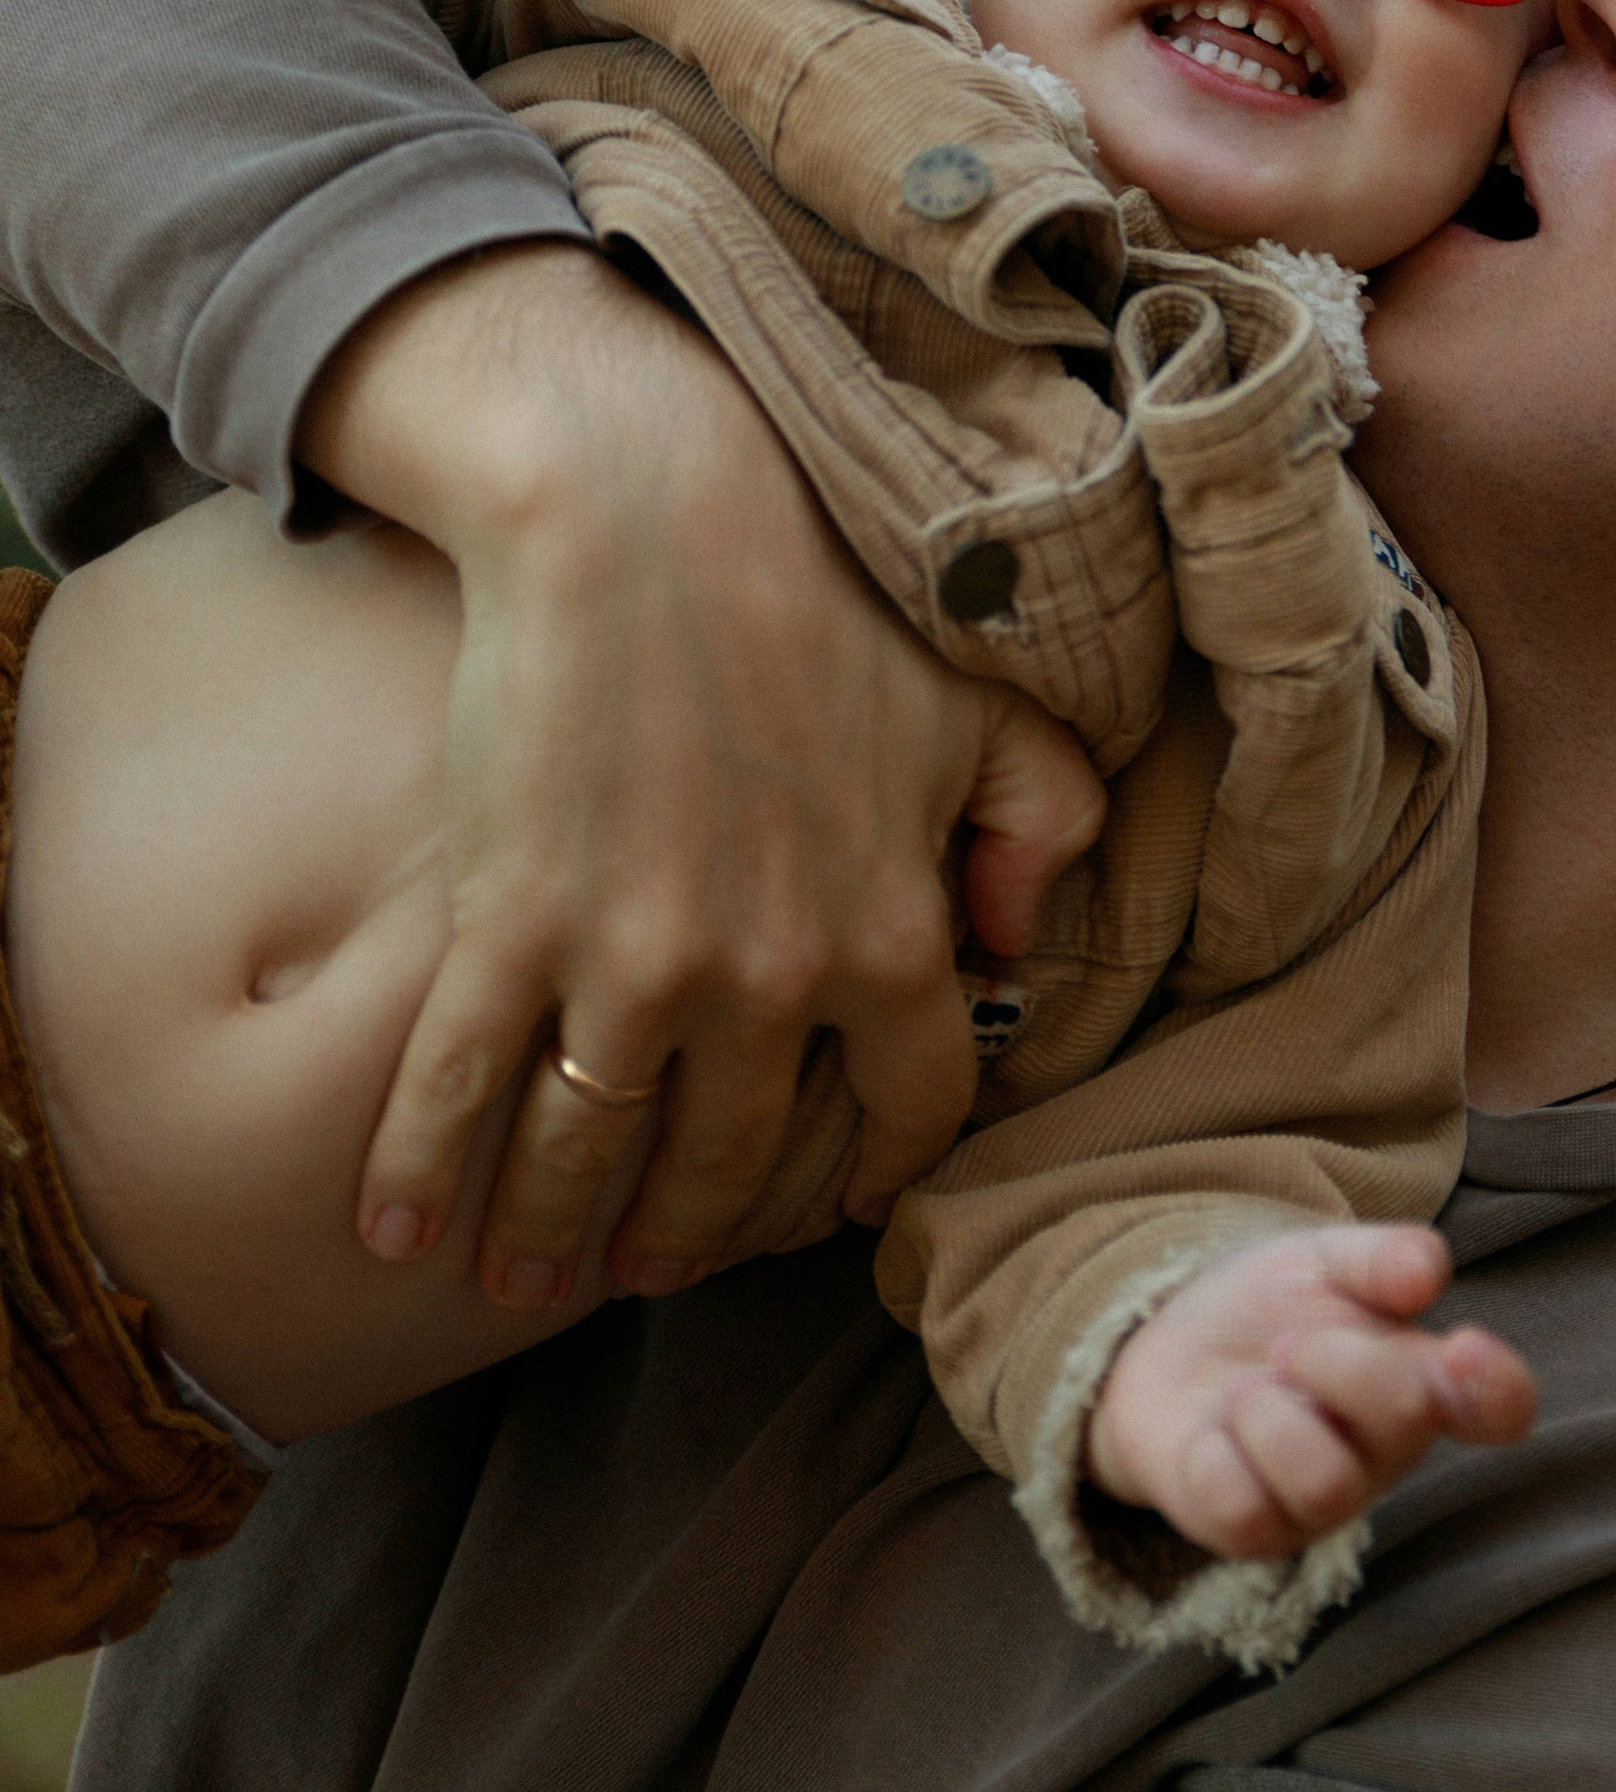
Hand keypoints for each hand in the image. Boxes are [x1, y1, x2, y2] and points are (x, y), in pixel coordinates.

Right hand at [298, 240, 1105, 1305]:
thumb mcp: (979, 703)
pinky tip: (399, 1230)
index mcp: (892, 936)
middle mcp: (770, 983)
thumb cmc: (822, 590)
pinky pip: (459, 1088)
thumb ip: (1039, 821)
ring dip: (554, 1237)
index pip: (909, 1113)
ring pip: (590, 1155)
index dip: (870, 1173)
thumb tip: (1013, 937)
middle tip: (655, 1266)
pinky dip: (421, 1173)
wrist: (649, 511)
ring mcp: (632, 966)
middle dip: (690, 1236)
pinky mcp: (512, 925)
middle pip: (732, 1166)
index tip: (829, 1206)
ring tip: (529, 1281)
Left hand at [1085, 1225, 1535, 1559]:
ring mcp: (1321, 1502)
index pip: (1499, 1406)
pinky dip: (1216, 1453)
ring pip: (1325, 1484)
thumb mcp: (1324, 1263)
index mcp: (1422, 1382)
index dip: (1497, 1387)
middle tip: (1287, 1345)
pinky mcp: (1254, 1532)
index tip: (1464, 1346)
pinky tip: (1213, 1434)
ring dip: (1271, 1414)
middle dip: (1338, 1359)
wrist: (1168, 1347)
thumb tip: (1427, 1273)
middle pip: (1404, 1417)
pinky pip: (1244, 1509)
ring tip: (1248, 1391)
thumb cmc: (1274, 1312)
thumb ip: (1380, 1259)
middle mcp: (1385, 1452)